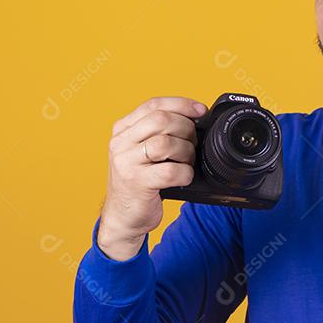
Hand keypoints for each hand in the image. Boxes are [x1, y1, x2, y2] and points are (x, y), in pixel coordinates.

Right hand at [98, 96, 206, 259]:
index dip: (181, 104)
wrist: (123, 218)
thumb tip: (196, 118)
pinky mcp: (136, 183)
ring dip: (186, 152)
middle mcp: (120, 143)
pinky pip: (170, 171)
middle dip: (186, 129)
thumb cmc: (140, 183)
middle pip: (161, 120)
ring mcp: (126, 163)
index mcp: (123, 130)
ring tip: (186, 162)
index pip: (153, 105)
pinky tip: (183, 178)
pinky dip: (185, 173)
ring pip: (166, 143)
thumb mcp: (143, 152)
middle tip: (193, 143)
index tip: (201, 110)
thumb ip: (159, 134)